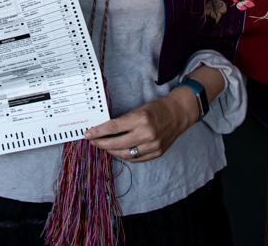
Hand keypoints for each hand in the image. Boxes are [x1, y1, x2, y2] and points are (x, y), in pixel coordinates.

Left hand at [84, 88, 199, 162]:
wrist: (179, 113)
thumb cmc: (158, 108)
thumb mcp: (139, 109)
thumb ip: (124, 121)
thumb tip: (105, 130)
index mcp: (141, 119)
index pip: (113, 128)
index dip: (98, 132)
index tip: (88, 133)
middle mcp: (147, 134)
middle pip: (117, 144)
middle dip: (101, 143)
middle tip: (93, 141)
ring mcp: (153, 146)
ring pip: (125, 154)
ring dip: (111, 151)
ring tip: (104, 146)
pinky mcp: (157, 153)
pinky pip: (135, 159)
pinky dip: (124, 156)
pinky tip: (118, 151)